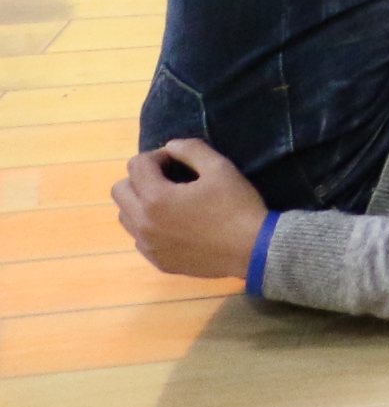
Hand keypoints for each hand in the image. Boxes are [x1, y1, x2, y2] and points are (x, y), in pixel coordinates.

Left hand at [116, 141, 262, 281]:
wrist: (251, 249)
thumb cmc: (236, 206)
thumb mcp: (220, 168)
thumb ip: (192, 150)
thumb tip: (171, 146)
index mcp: (156, 198)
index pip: (136, 165)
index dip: (158, 156)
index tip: (178, 161)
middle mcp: (143, 223)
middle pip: (119, 190)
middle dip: (141, 177)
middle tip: (169, 178)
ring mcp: (147, 245)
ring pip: (125, 215)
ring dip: (140, 202)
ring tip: (170, 201)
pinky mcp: (156, 260)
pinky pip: (139, 237)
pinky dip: (150, 225)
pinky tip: (177, 224)